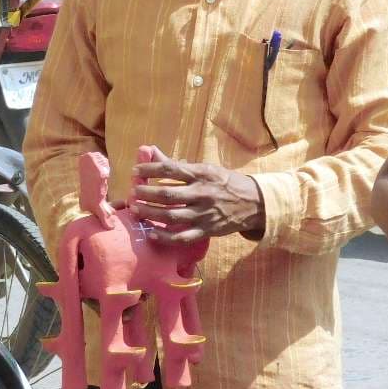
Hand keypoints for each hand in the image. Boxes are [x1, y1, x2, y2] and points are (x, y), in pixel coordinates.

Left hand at [130, 146, 264, 243]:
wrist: (254, 203)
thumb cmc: (226, 182)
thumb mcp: (206, 169)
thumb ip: (178, 164)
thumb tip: (152, 151)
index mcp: (202, 174)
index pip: (170, 169)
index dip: (149, 169)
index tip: (135, 171)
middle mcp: (202, 193)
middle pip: (167, 194)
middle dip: (145, 193)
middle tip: (132, 193)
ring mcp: (204, 214)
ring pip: (171, 216)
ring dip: (150, 213)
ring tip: (136, 210)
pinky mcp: (207, 230)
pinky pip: (182, 237)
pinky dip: (165, 237)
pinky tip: (152, 233)